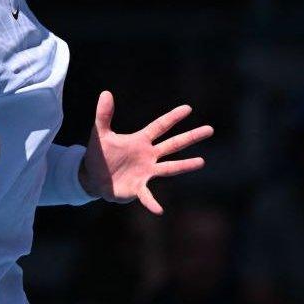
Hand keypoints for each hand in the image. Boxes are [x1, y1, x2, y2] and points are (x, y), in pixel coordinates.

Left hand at [80, 91, 212, 214]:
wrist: (94, 177)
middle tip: (210, 129)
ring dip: (184, 165)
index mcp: (140, 141)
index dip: (172, 118)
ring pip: (169, 167)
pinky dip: (152, 203)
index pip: (159, 127)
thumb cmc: (100, 155)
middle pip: (173, 144)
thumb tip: (106, 92)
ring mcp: (146, 172)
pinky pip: (148, 196)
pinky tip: (159, 210)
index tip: (188, 108)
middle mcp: (148, 156)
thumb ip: (103, 114)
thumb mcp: (100, 133)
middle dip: (191, 137)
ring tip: (201, 161)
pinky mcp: (138, 187)